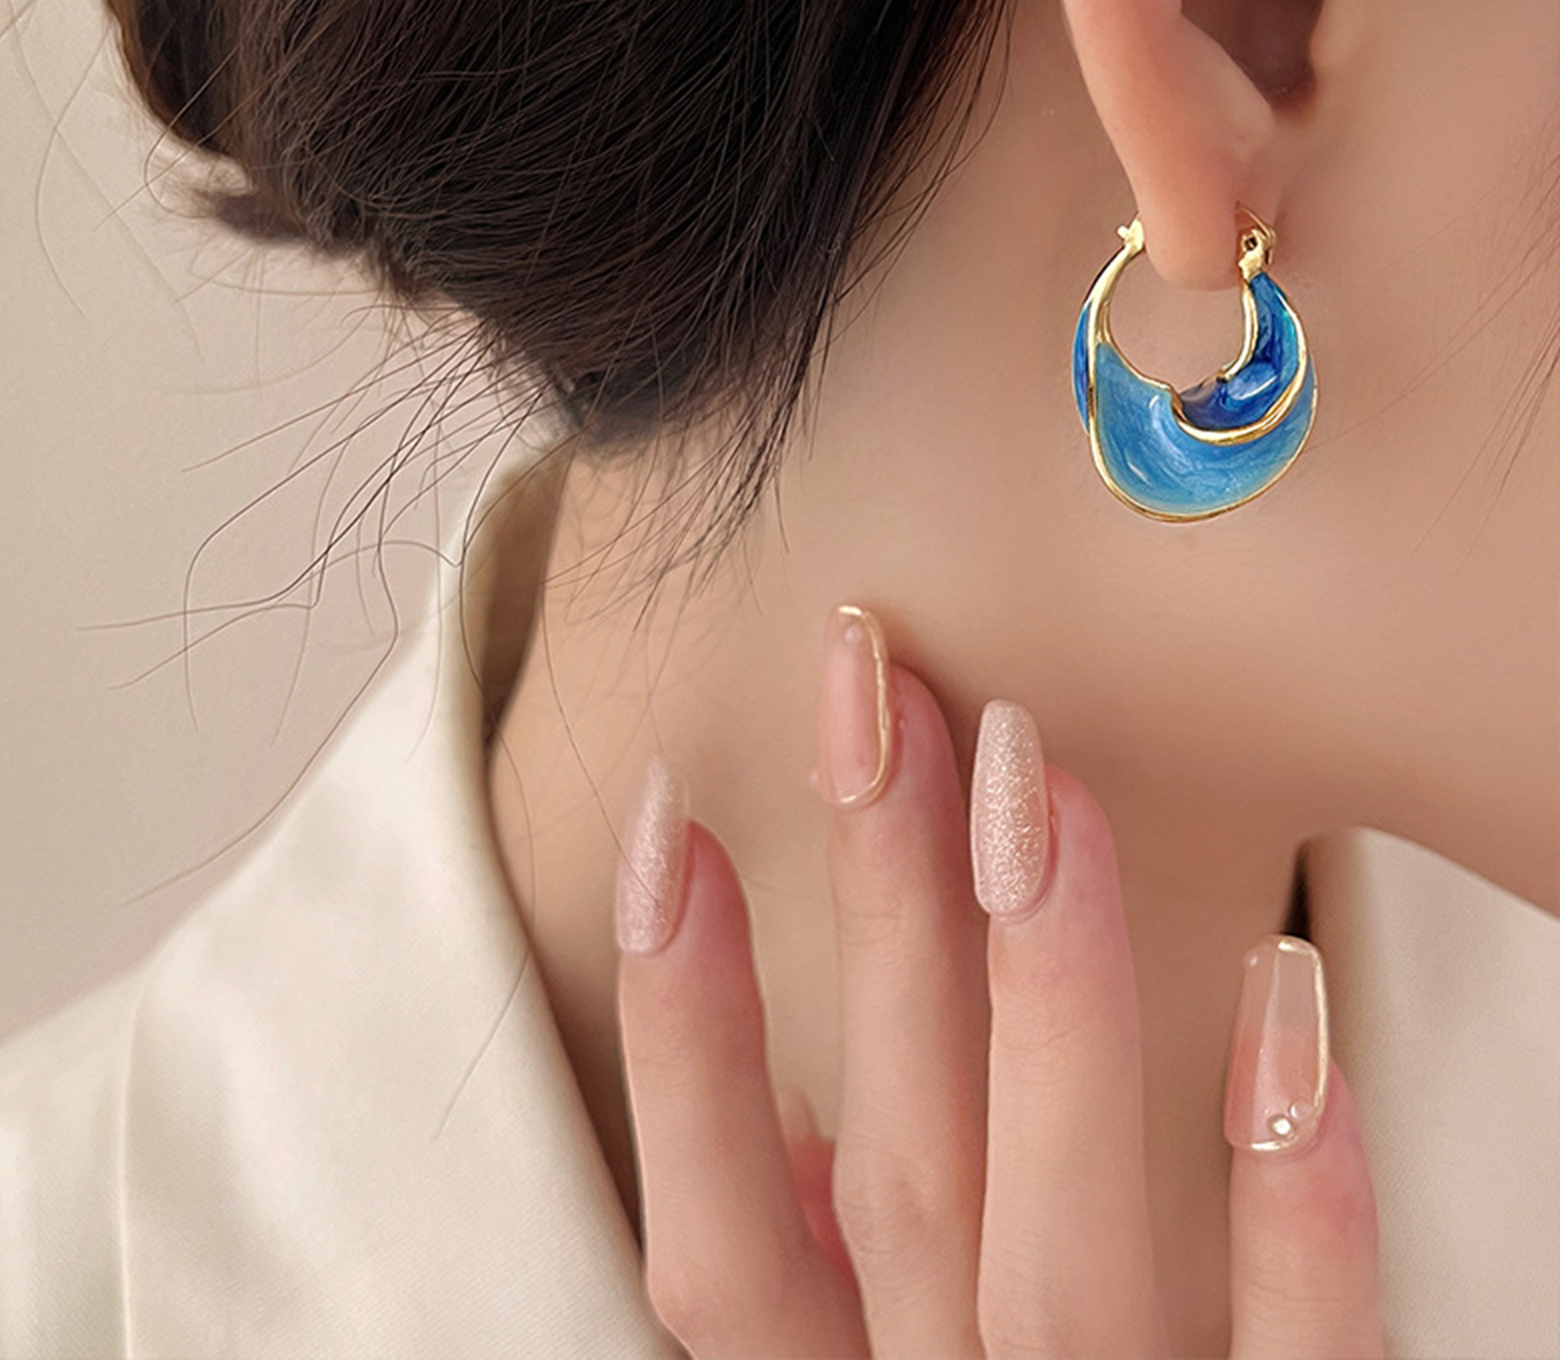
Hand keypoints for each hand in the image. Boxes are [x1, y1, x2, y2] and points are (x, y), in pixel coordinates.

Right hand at [614, 603, 1382, 1357]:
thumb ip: (800, 1281)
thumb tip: (768, 1101)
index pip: (713, 1235)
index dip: (679, 1028)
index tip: (677, 820)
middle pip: (894, 1163)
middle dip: (874, 910)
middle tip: (878, 690)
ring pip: (1062, 1239)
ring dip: (1049, 996)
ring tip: (1038, 777)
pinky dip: (1292, 1204)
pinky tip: (1294, 1005)